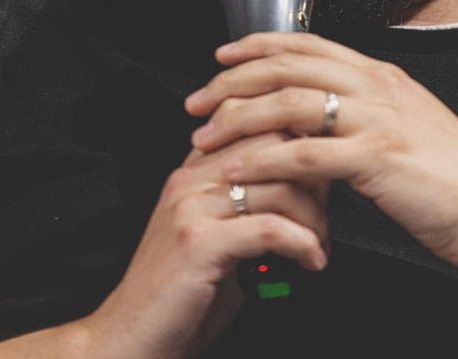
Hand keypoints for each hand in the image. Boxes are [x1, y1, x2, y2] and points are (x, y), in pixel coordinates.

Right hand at [85, 131, 329, 358]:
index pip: (256, 122)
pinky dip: (303, 245)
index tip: (321, 179)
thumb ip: (248, 203)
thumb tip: (309, 185)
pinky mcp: (199, 243)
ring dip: (315, 220)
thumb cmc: (182, 291)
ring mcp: (190, 208)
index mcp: (193, 172)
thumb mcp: (217, 232)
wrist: (133, 335)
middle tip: (324, 218)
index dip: (299, 145)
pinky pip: (271, 229)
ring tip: (318, 247)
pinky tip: (310, 261)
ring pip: (280, 188)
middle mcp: (190, 180)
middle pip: (274, 146)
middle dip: (315, 181)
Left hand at [185, 32, 457, 270]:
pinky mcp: (377, 159)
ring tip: (205, 135)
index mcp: (383, 76)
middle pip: (289, 67)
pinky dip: (266, 161)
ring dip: (239, 118)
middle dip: (234, 79)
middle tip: (197, 99)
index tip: (221, 57)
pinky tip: (240, 170)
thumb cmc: (455, 179)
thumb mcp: (410, 129)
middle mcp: (378, 88)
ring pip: (290, 104)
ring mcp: (379, 120)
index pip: (309, 45)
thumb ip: (368, 116)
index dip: (259, 47)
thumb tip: (327, 120)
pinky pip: (306, 155)